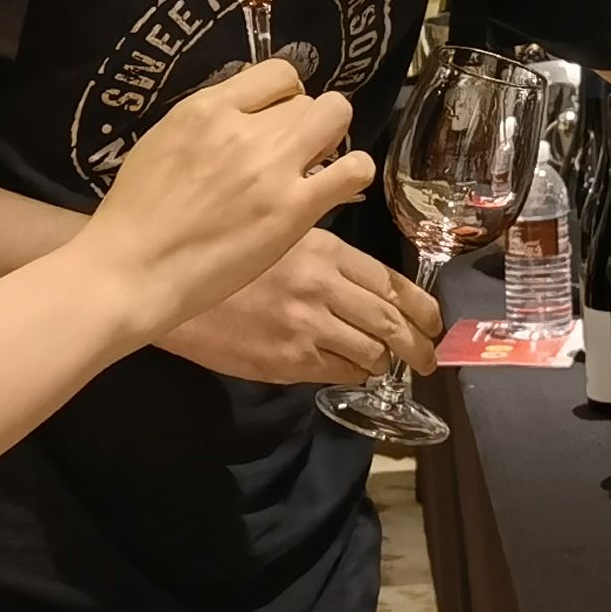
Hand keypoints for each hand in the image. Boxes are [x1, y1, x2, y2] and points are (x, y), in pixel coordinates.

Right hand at [84, 56, 372, 347]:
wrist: (131, 270)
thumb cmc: (136, 214)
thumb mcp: (163, 141)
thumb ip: (208, 122)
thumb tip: (246, 114)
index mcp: (206, 108)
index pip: (278, 73)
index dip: (284, 96)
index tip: (274, 121)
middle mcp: (242, 128)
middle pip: (307, 99)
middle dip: (305, 122)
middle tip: (292, 154)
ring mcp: (271, 168)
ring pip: (335, 118)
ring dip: (330, 140)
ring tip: (313, 169)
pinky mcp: (293, 209)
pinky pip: (354, 170)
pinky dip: (353, 174)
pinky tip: (334, 190)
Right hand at [158, 226, 440, 384]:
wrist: (175, 291)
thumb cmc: (229, 260)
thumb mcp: (283, 238)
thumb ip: (328, 257)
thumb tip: (370, 284)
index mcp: (326, 251)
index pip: (394, 284)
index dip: (424, 309)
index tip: (435, 323)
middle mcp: (324, 287)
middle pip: (392, 322)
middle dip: (419, 346)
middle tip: (428, 359)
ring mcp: (307, 327)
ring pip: (372, 353)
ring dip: (384, 362)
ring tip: (386, 365)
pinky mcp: (287, 361)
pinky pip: (340, 374)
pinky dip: (353, 374)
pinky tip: (350, 370)